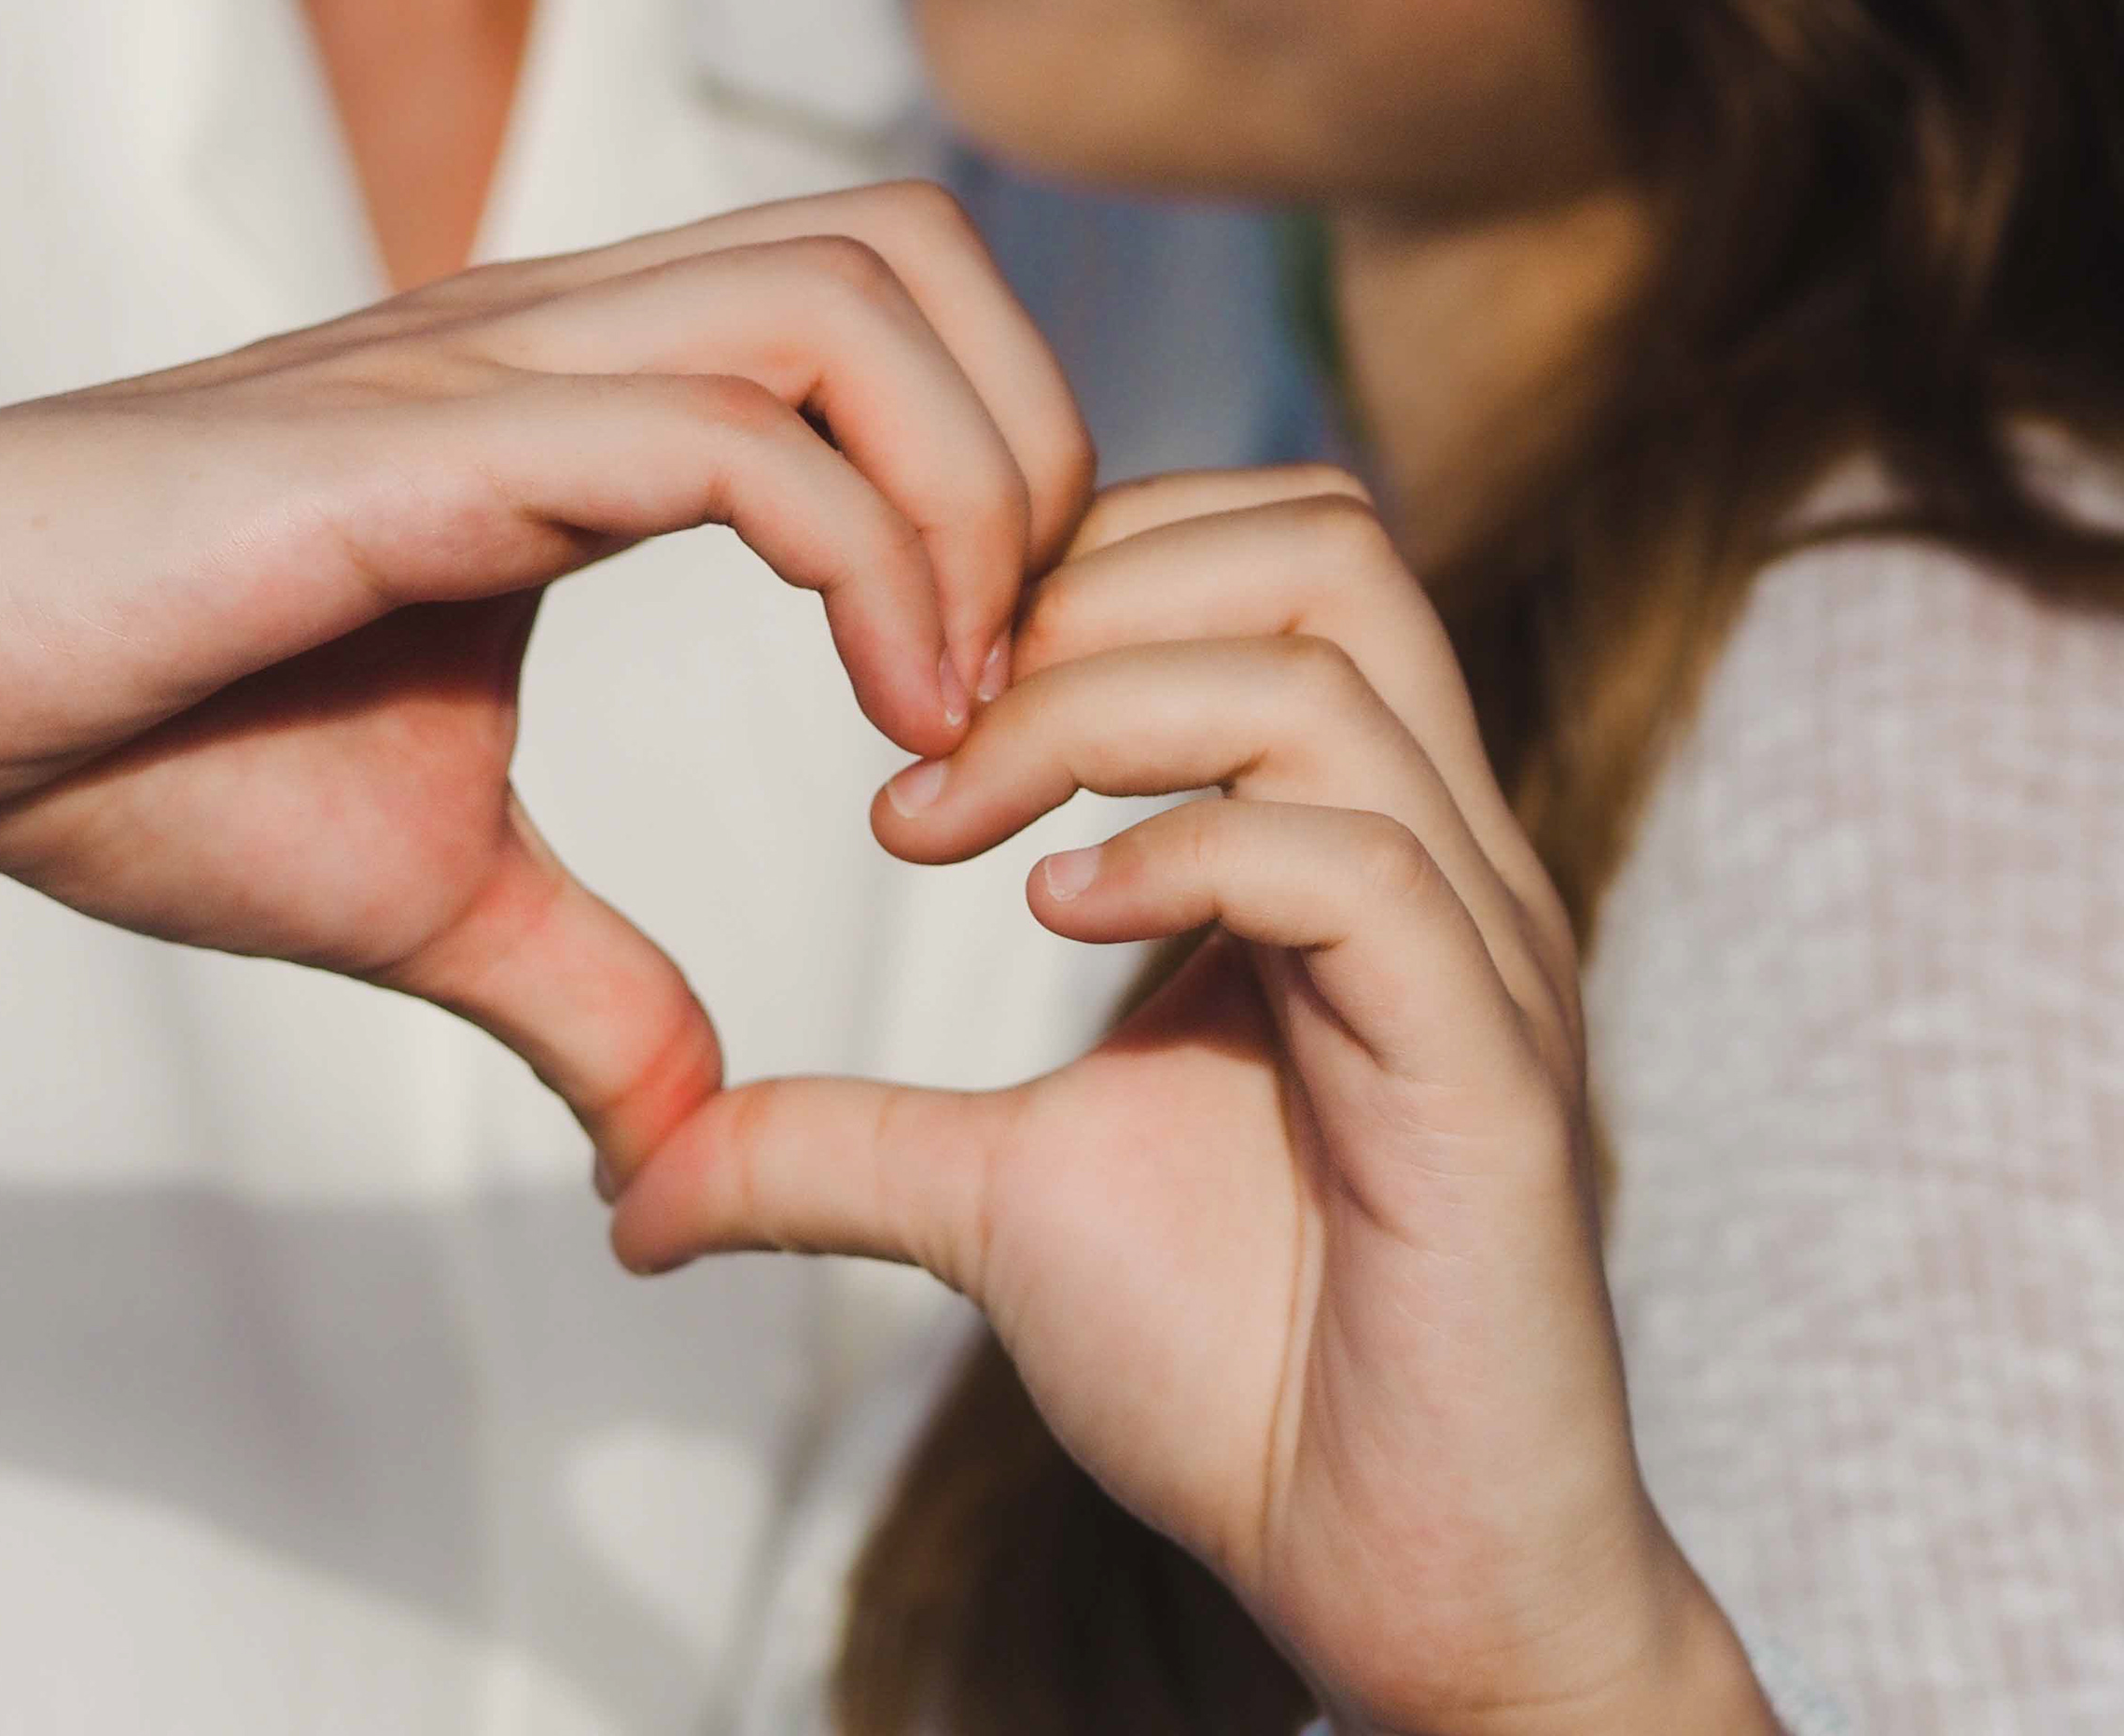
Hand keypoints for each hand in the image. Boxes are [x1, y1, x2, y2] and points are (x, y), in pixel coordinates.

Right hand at [0, 182, 1092, 1186]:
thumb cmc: (122, 747)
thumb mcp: (425, 892)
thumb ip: (590, 989)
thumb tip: (684, 1145)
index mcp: (583, 401)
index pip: (886, 315)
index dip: (1005, 482)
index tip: (1000, 705)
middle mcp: (559, 338)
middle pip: (911, 242)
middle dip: (1036, 443)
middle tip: (1026, 673)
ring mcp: (488, 369)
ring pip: (847, 295)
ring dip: (973, 494)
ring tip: (959, 709)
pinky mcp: (416, 446)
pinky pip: (720, 438)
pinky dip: (865, 564)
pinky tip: (887, 728)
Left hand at [609, 469, 1774, 1735]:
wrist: (1399, 1584)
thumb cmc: (1244, 1375)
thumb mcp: (994, 1207)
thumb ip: (836, 1142)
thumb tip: (635, 1180)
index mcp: (1354, 840)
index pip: (1260, 552)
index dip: (1070, 563)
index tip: (904, 689)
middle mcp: (1442, 856)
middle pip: (1321, 539)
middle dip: (1084, 584)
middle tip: (920, 723)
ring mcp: (1480, 953)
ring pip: (1327, 666)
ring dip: (1093, 706)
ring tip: (942, 824)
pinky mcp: (1489, 1074)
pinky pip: (1355, 865)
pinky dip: (1174, 852)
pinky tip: (1042, 914)